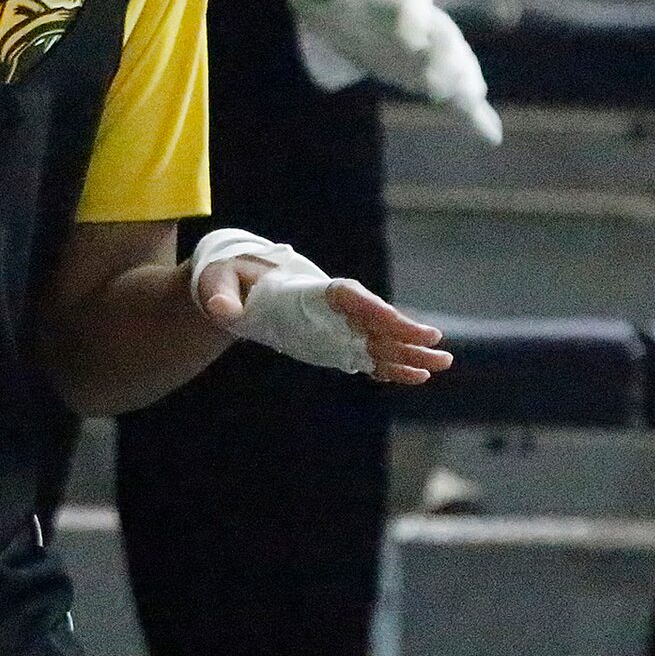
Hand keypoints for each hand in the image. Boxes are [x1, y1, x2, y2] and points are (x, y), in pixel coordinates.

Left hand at [190, 228, 449, 383]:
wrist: (230, 285)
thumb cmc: (226, 278)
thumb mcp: (216, 282)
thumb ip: (219, 295)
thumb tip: (223, 312)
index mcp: (307, 287)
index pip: (349, 297)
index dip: (376, 310)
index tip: (400, 323)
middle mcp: (327, 306)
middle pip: (374, 319)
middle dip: (404, 333)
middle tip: (438, 348)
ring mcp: (332, 324)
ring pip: (376, 339)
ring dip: (405, 353)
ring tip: (438, 366)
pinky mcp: (330, 341)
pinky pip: (363, 354)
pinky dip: (385, 366)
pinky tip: (410, 377)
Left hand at [286, 0, 501, 142]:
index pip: (411, 1)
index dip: (415, 22)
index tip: (413, 47)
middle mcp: (418, 15)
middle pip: (443, 34)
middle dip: (445, 60)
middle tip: (439, 90)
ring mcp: (425, 44)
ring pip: (455, 61)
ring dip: (464, 83)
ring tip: (470, 106)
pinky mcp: (423, 69)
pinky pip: (453, 91)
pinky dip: (471, 112)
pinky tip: (489, 136)